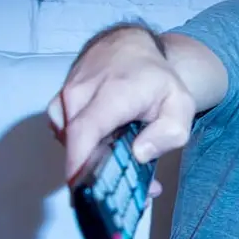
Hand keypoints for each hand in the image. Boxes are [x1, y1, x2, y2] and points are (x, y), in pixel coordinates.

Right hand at [46, 28, 192, 192]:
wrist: (129, 46)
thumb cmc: (156, 78)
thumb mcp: (180, 105)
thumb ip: (169, 133)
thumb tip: (140, 154)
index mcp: (111, 94)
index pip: (85, 131)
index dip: (79, 164)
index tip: (82, 191)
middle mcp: (80, 93)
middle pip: (75, 145)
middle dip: (96, 175)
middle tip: (128, 192)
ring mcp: (64, 98)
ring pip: (69, 143)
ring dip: (90, 162)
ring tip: (119, 166)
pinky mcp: (58, 105)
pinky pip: (65, 136)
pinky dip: (82, 149)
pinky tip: (103, 149)